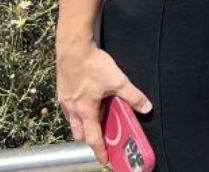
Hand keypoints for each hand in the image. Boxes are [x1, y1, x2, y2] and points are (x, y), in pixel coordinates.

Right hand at [56, 43, 151, 165]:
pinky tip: (87, 102)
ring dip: (83, 124)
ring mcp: (65, 101)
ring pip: (73, 121)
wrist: (73, 47)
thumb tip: (146, 107)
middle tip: (101, 139)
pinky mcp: (62, 91)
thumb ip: (133, 96)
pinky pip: (69, 109)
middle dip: (90, 139)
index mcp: (86, 110)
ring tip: (96, 120)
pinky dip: (78, 111)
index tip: (105, 160)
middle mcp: (73, 109)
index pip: (93, 139)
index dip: (99, 151)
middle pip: (80, 133)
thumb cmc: (92, 64)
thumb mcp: (118, 80)